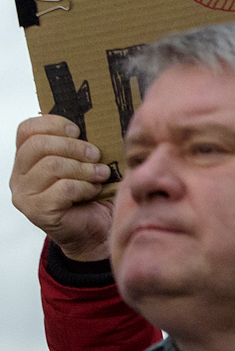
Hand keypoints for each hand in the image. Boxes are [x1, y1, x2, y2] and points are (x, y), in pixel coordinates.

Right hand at [11, 115, 113, 262]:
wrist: (97, 232)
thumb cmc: (94, 193)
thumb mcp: (86, 163)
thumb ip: (81, 144)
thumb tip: (97, 119)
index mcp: (27, 159)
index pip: (26, 130)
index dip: (52, 124)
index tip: (78, 130)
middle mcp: (18, 176)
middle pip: (39, 145)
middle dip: (73, 147)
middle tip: (96, 155)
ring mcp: (24, 195)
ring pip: (52, 166)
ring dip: (84, 168)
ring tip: (101, 174)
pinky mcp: (37, 211)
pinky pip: (63, 189)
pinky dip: (85, 187)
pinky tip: (94, 190)